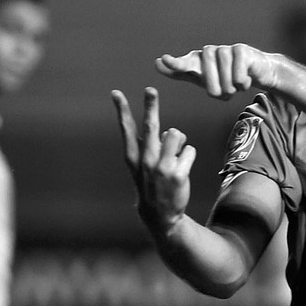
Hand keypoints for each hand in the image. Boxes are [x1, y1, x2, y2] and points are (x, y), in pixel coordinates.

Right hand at [111, 87, 195, 233]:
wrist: (161, 215)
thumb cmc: (153, 184)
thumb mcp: (145, 167)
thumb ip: (153, 147)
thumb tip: (169, 131)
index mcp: (135, 157)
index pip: (127, 129)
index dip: (122, 110)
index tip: (116, 93)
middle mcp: (146, 161)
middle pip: (151, 126)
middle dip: (150, 106)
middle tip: (150, 89)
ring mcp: (162, 168)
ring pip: (176, 134)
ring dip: (180, 142)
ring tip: (175, 157)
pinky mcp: (178, 174)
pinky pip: (190, 150)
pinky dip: (188, 156)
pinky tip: (182, 170)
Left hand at [155, 43, 280, 99]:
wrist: (255, 71)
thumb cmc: (224, 75)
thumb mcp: (202, 77)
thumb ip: (180, 71)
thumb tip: (156, 62)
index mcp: (197, 60)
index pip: (184, 63)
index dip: (175, 64)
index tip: (164, 60)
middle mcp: (208, 52)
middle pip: (208, 82)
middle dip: (218, 92)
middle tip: (224, 93)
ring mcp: (225, 49)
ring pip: (225, 80)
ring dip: (231, 88)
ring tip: (235, 85)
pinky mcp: (241, 50)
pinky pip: (238, 76)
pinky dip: (242, 83)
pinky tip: (245, 78)